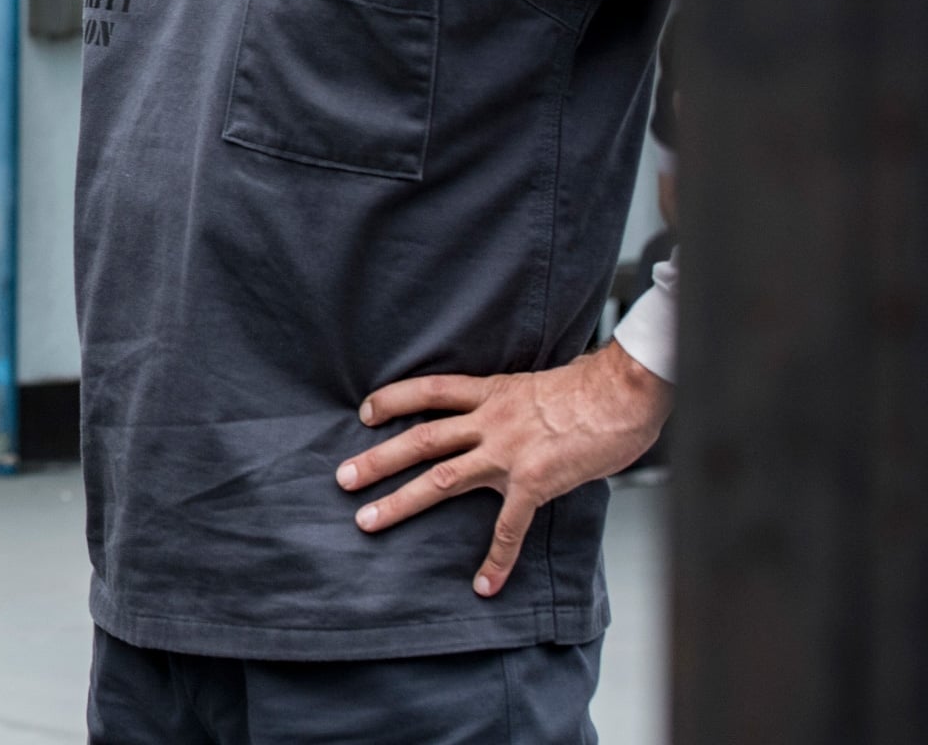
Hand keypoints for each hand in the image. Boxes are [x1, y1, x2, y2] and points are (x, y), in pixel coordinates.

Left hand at [336, 341, 672, 597]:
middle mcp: (490, 421)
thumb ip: (515, 404)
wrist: (626, 393)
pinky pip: (508, 528)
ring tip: (367, 520)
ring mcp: (508, 453)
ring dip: (401, 501)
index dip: (394, 400)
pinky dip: (495, 559)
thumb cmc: (594, 388)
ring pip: (441, 478)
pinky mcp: (533, 483)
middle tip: (342, 477)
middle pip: (420, 439)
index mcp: (491, 392)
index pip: (429, 391)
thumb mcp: (538, 384)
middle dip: (377, 459)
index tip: (365, 412)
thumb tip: (512, 417)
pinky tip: (484, 584)